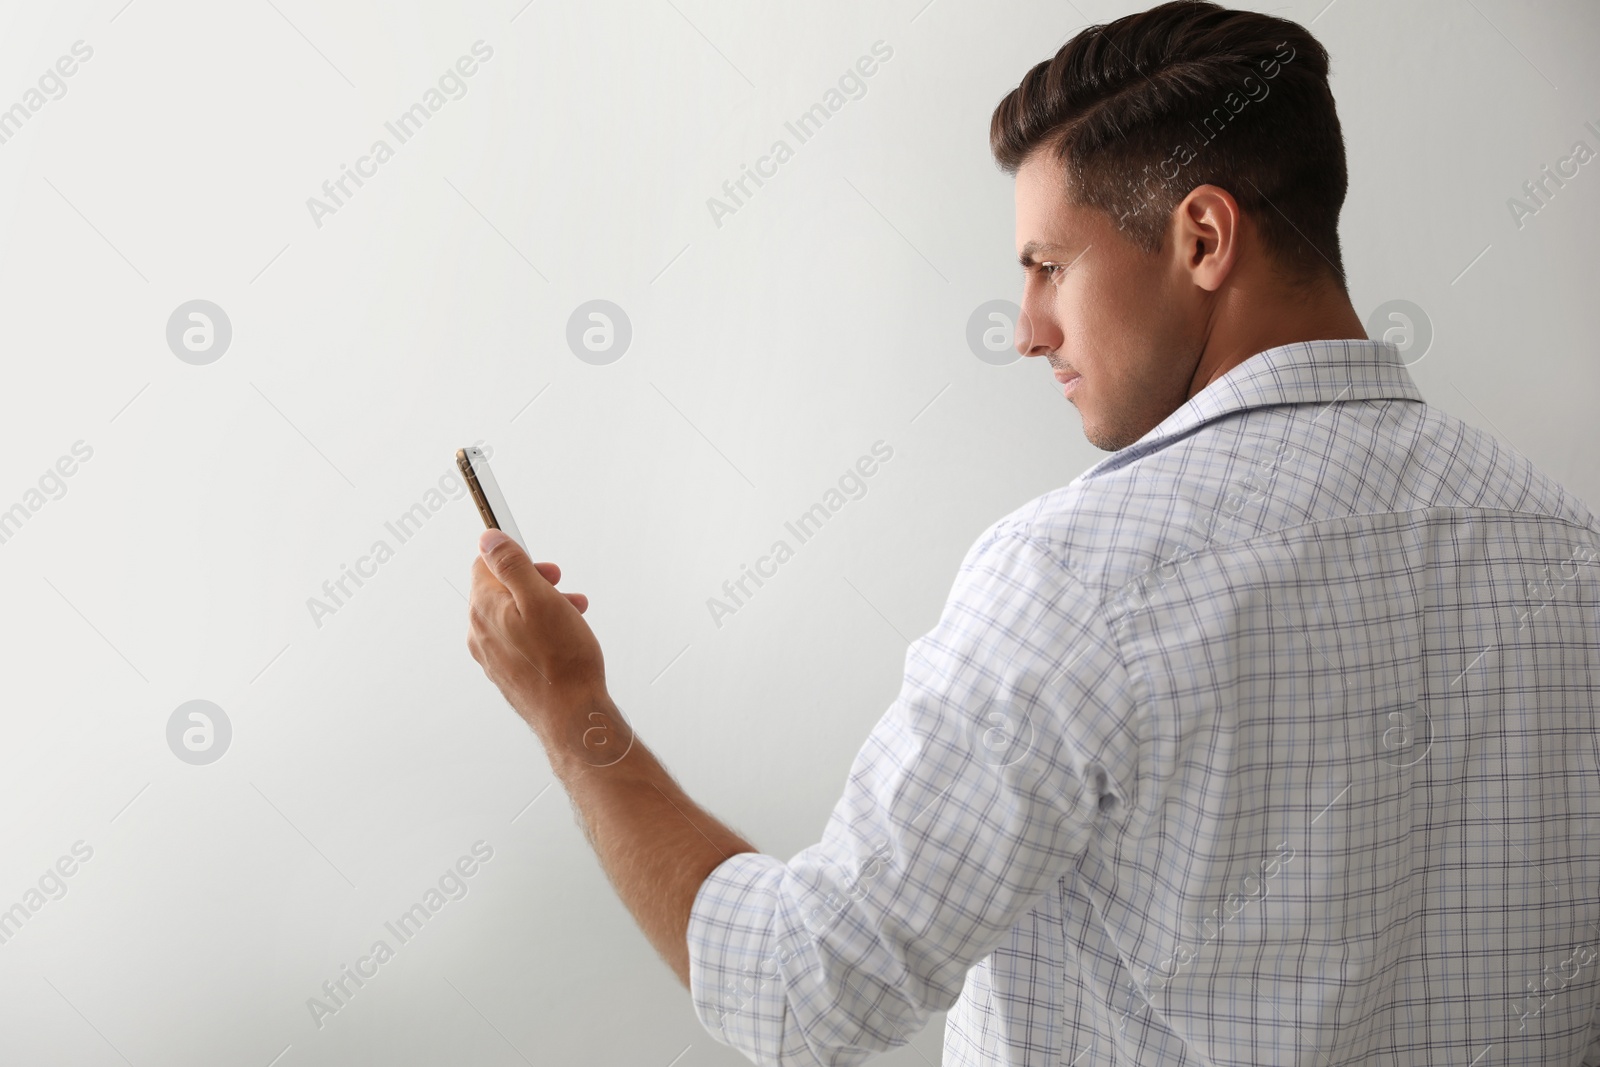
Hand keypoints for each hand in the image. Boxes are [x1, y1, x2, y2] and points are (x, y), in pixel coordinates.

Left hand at [467, 529, 613, 754]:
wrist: (571, 716)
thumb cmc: (562, 663)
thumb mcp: (541, 599)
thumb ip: (511, 564)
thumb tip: (488, 540)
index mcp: (484, 610)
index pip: (484, 565)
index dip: (517, 559)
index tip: (542, 566)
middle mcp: (480, 633)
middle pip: (501, 591)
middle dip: (535, 584)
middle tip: (561, 589)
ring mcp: (492, 656)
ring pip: (513, 616)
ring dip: (542, 608)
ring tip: (572, 615)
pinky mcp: (507, 672)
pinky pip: (518, 640)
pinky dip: (540, 632)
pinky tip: (563, 640)